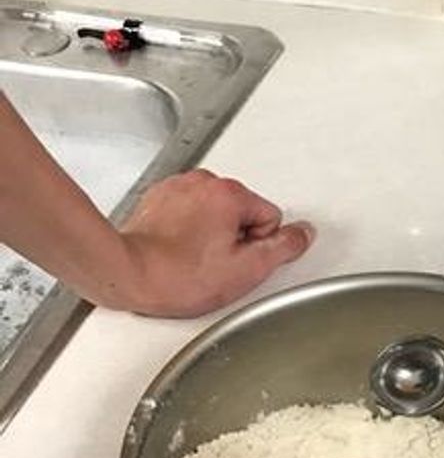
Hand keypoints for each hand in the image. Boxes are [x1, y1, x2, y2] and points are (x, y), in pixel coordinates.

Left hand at [111, 169, 314, 316]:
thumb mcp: (246, 270)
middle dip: (234, 239)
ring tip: (193, 259)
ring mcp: (178, 189)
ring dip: (211, 235)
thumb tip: (303, 234)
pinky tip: (178, 252)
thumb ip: (283, 247)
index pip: (270, 218)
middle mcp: (203, 182)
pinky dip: (187, 232)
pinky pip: (189, 214)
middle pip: (242, 212)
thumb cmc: (178, 275)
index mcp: (230, 193)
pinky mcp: (159, 200)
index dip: (258, 247)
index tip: (235, 261)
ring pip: (215, 213)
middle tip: (214, 264)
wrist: (127, 273)